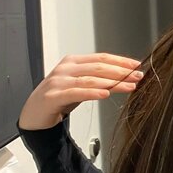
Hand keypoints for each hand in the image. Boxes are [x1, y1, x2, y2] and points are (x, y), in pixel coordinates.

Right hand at [17, 53, 144, 129]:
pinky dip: (93, 92)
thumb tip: (124, 77)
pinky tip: (105, 94)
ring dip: (113, 82)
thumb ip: (97, 79)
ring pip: (90, 79)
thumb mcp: (80, 85)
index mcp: (73, 62)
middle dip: (121, 71)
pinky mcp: (53, 96)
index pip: (101, 57)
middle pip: (98, 67)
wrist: (34, 114)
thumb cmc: (59, 98)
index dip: (120, 61)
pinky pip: (77, 92)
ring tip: (128, 86)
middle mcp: (66, 69)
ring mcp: (58, 81)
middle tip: (138, 76)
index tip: (137, 65)